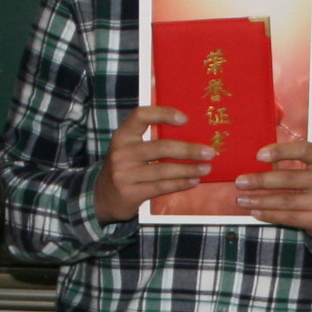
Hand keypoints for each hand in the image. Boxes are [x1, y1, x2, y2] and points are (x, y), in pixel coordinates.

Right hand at [92, 105, 216, 220]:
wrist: (102, 198)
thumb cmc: (125, 169)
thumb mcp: (129, 149)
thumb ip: (150, 140)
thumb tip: (190, 134)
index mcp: (123, 136)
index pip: (141, 116)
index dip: (163, 114)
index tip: (185, 119)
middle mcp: (121, 153)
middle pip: (160, 147)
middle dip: (188, 149)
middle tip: (210, 151)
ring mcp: (124, 174)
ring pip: (164, 170)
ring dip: (189, 169)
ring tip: (206, 168)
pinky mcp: (130, 193)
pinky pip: (161, 187)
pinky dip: (180, 184)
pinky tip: (193, 181)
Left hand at [235, 140, 311, 239]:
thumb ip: (295, 163)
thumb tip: (258, 162)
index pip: (303, 150)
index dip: (280, 151)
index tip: (258, 155)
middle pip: (288, 178)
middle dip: (260, 180)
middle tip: (240, 182)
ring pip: (285, 200)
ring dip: (259, 200)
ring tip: (242, 199)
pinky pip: (288, 217)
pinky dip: (269, 214)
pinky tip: (256, 211)